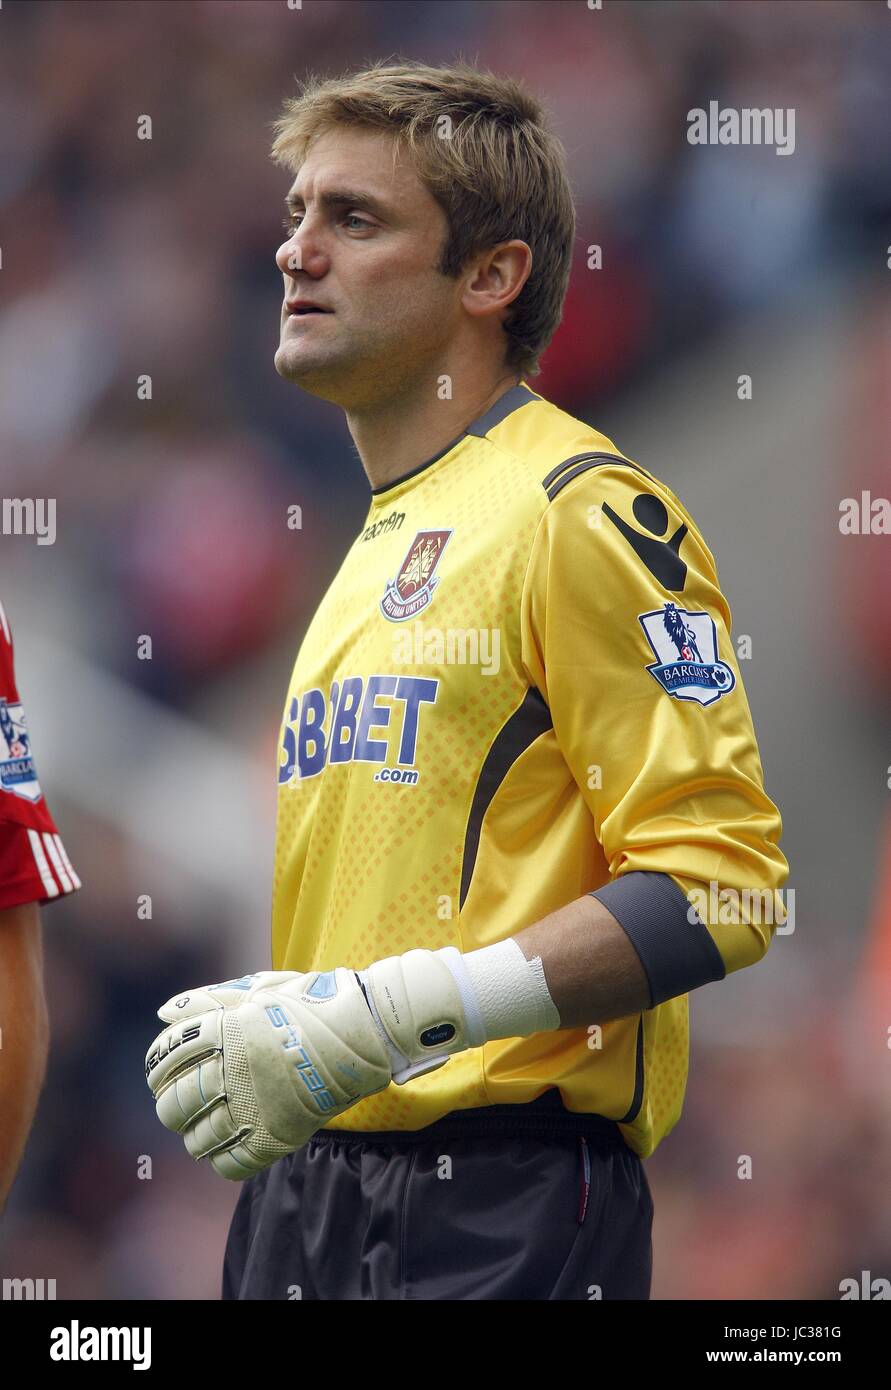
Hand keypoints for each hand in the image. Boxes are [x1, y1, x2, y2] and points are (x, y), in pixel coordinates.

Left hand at [144, 968, 392, 1180]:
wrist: (364, 1029)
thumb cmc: (311, 1004)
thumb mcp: (261, 989)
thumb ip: (211, 999)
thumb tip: (163, 1013)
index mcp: (227, 1029)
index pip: (167, 1056)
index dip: (157, 1066)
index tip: (161, 1072)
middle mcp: (235, 1069)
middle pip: (174, 1102)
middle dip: (169, 1104)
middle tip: (177, 1102)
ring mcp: (256, 1106)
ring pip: (198, 1138)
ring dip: (193, 1134)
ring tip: (201, 1126)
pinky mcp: (277, 1136)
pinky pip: (229, 1164)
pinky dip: (221, 1159)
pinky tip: (226, 1145)